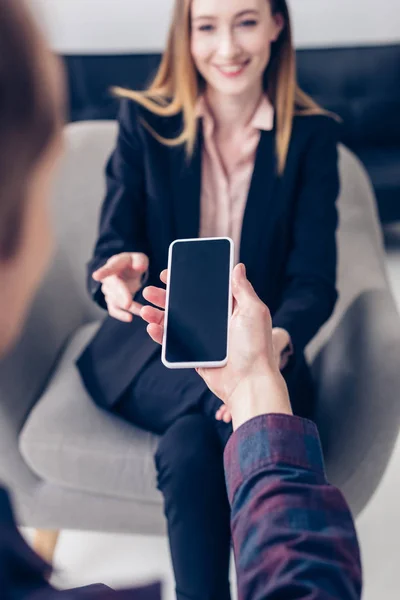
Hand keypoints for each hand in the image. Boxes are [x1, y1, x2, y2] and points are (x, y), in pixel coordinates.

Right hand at [92, 252, 148, 321]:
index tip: (96, 276)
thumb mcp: (139, 258)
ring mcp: (108, 291)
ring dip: (129, 306)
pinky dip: (121, 315)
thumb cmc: (132, 264)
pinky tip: (130, 318)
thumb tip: (138, 267)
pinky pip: (114, 310)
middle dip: (121, 296)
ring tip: (142, 311)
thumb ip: (140, 261)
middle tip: (128, 304)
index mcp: (115, 265)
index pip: (109, 268)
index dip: (103, 272)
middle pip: (113, 288)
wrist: (127, 272)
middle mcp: (108, 279)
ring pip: (116, 300)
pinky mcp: (112, 301)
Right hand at [141, 264, 291, 429]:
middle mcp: (216, 322)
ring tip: (145, 309)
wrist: (248, 382)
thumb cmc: (255, 347)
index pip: (205, 289)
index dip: (188, 280)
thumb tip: (237, 267)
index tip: (171, 272)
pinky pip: (174, 342)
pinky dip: (160, 335)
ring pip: (175, 322)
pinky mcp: (195, 354)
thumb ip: (243, 289)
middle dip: (166, 296)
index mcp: (230, 309)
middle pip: (185, 304)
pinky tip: (151, 327)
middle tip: (150, 290)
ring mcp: (204, 339)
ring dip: (158, 314)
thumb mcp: (253, 311)